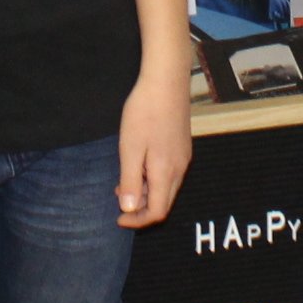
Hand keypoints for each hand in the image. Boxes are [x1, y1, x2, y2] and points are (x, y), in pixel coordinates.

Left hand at [114, 72, 192, 228]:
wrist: (166, 81)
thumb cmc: (145, 112)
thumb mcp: (130, 148)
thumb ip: (130, 180)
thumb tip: (128, 209)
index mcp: (166, 172)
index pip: (157, 212)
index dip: (137, 221)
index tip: (118, 217)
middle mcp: (179, 169)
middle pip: (164, 204)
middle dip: (141, 209)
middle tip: (119, 200)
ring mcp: (183, 158)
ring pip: (167, 189)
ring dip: (146, 193)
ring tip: (123, 181)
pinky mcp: (183, 147)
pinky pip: (169, 174)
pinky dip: (153, 179)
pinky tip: (138, 164)